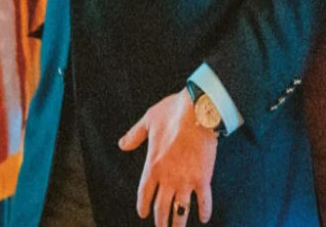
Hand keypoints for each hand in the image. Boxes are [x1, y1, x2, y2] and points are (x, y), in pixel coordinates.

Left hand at [119, 90, 217, 225]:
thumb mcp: (148, 121)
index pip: (145, 193)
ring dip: (178, 222)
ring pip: (180, 209)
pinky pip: (203, 201)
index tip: (143, 214)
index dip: (143, 206)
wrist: (198, 111)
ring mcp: (186, 180)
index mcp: (152, 165)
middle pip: (161, 207)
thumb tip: (121, 144)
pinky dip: (204, 211)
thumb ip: (134, 135)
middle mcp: (168, 178)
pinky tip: (203, 218)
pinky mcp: (203, 179)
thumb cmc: (172, 112)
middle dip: (160, 221)